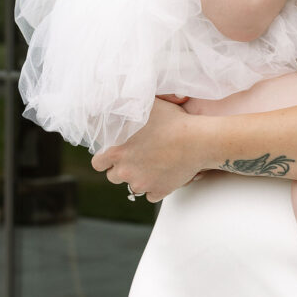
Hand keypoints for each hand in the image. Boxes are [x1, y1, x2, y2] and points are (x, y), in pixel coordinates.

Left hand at [90, 97, 207, 201]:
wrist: (199, 140)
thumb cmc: (174, 121)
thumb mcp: (147, 106)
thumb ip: (128, 108)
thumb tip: (117, 101)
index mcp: (116, 151)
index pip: (98, 163)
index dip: (106, 158)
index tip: (116, 153)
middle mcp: (125, 170)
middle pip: (113, 177)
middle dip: (122, 168)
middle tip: (137, 157)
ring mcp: (142, 183)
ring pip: (133, 187)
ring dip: (139, 178)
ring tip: (153, 164)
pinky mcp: (159, 191)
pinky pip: (151, 195)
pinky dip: (156, 187)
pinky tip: (164, 174)